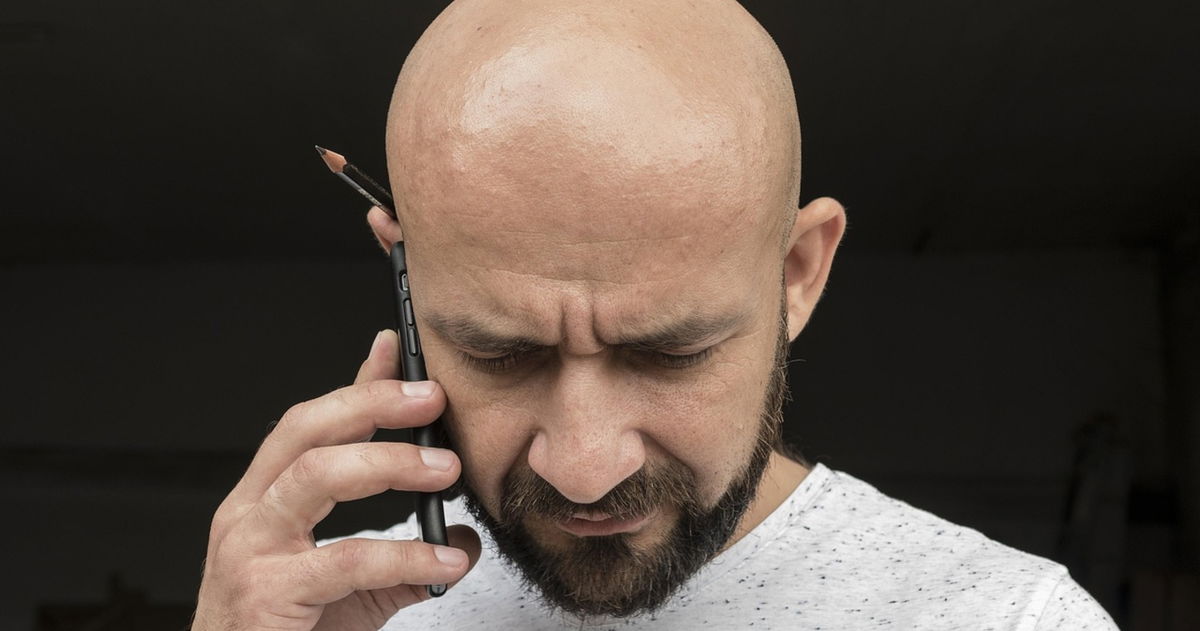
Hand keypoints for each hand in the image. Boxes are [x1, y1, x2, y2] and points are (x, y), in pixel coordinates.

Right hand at [193, 330, 480, 630]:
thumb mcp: (347, 585)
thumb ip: (397, 556)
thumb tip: (461, 538)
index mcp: (263, 501)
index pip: (310, 424)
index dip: (356, 385)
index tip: (398, 349)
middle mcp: (247, 514)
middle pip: (306, 430)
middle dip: (372, 403)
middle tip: (432, 398)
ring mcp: (248, 550)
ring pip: (317, 475)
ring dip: (389, 462)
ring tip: (445, 469)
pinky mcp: (264, 592)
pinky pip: (346, 559)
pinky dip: (406, 555)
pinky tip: (446, 559)